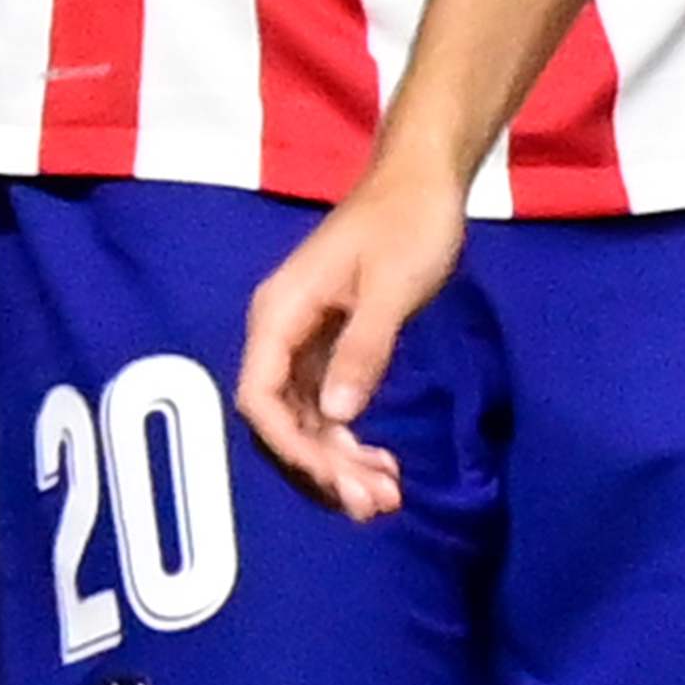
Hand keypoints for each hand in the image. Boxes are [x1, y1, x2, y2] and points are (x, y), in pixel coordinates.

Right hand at [234, 169, 463, 521]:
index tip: (336, 479)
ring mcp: (305, 341)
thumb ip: (363, 348)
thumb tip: (336, 415)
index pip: (259, 397)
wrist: (425, 181)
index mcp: (280, 312)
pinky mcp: (330, 346)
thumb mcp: (391, 287)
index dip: (290, 446)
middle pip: (281, 418)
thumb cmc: (408, 224)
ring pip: (305, 419)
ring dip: (339, 461)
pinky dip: (351, 440)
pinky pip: (327, 407)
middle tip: (375, 504)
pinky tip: (383, 464)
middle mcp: (281, 330)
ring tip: (385, 497)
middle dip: (322, 466)